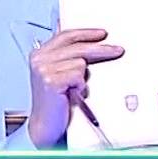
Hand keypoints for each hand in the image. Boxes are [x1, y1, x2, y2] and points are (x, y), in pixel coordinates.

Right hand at [25, 28, 124, 148]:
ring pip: (80, 62)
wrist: (46, 125)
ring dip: (83, 77)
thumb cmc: (54, 102)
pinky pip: (78, 75)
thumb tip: (87, 43)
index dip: (86, 33)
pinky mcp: (51, 81)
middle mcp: (40, 59)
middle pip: (77, 46)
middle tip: (117, 50)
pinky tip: (74, 93)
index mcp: (40, 53)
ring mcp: (44, 70)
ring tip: (76, 88)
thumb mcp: (58, 74)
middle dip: (101, 49)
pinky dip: (80, 85)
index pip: (66, 36)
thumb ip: (67, 57)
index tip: (102, 34)